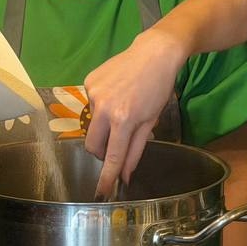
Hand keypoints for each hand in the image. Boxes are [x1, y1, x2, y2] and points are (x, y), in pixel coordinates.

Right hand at [83, 27, 187, 196]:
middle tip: (117, 144)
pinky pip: (91, 104)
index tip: (101, 193)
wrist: (155, 52)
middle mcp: (104, 108)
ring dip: (104, 125)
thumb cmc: (158, 88)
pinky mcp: (88, 81)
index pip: (113, 156)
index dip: (107, 177)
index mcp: (123, 120)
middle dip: (102, 151)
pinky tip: (116, 93)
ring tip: (122, 108)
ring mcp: (93, 93)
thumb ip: (136, 149)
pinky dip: (102, 106)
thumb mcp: (151, 120)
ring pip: (92, 124)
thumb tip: (125, 175)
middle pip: (92, 145)